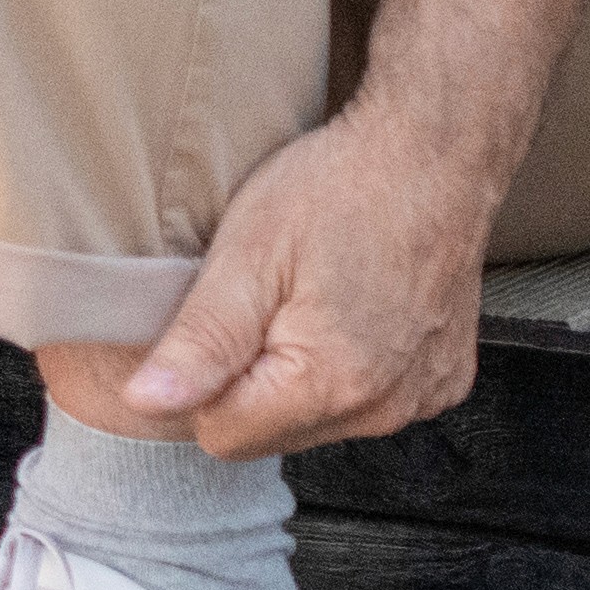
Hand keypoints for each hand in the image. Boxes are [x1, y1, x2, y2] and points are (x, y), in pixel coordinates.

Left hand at [104, 106, 505, 458]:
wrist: (434, 153)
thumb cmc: (339, 190)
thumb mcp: (246, 256)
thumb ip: (198, 343)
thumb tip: (145, 403)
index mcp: (329, 385)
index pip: (222, 436)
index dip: (204, 382)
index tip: (218, 322)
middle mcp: (385, 409)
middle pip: (272, 434)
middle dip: (251, 382)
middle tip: (264, 301)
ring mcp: (422, 398)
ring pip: (319, 421)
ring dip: (300, 376)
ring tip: (308, 297)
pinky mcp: (444, 381)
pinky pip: (369, 400)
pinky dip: (349, 367)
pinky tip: (351, 308)